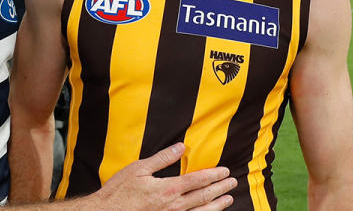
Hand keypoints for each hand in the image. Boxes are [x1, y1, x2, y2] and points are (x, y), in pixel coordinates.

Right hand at [90, 143, 236, 210]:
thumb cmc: (120, 192)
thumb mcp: (138, 169)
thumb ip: (162, 158)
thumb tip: (180, 147)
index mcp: (168, 189)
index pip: (198, 180)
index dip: (214, 175)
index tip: (225, 171)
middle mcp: (174, 206)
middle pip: (204, 196)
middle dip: (220, 188)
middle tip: (233, 183)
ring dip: (217, 206)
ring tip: (228, 200)